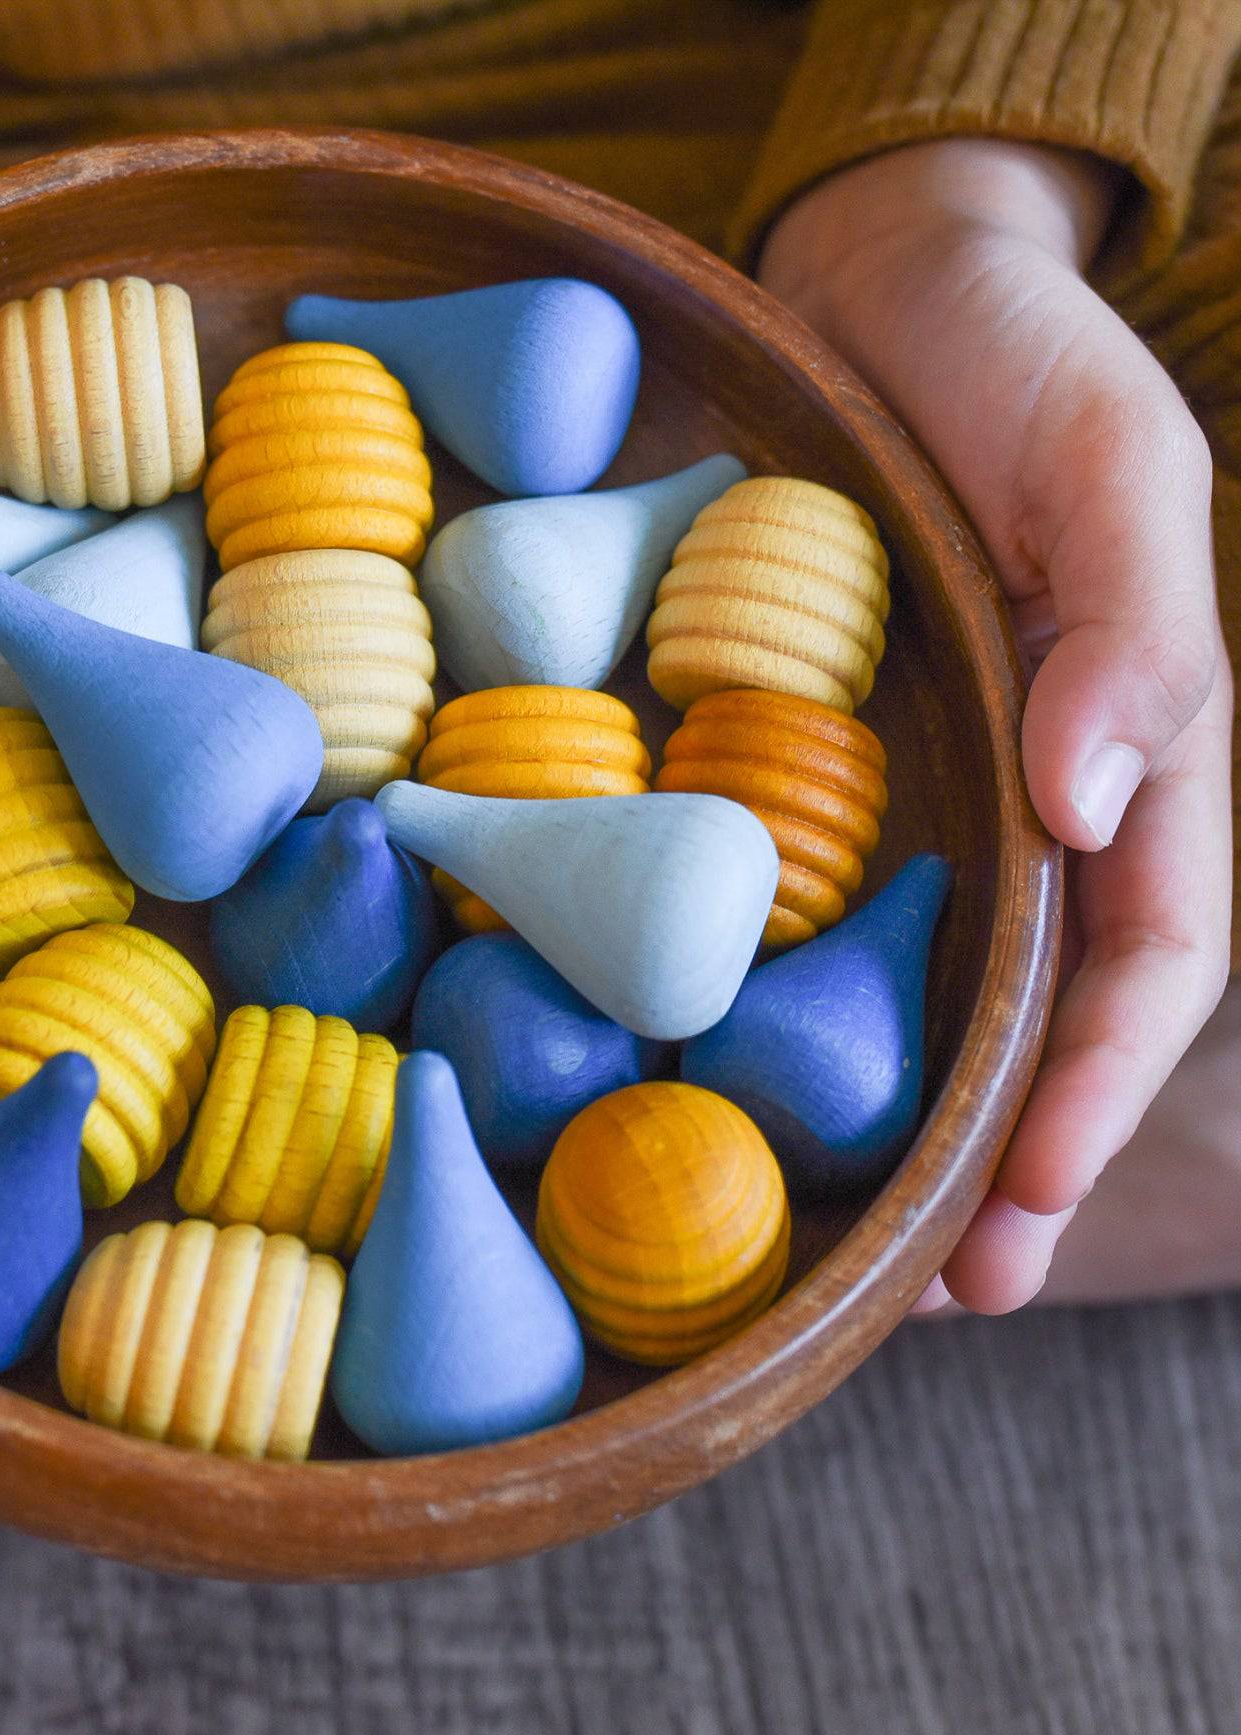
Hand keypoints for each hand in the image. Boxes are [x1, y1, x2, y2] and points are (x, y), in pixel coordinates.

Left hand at [760, 141, 1232, 1312]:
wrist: (885, 295)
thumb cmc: (1015, 369)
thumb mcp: (1107, 467)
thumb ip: (1130, 628)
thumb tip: (1101, 797)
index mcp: (1138, 758)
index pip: (1148, 962)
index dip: (1097, 1089)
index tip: (1025, 1202)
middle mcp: (1036, 803)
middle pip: (1041, 1015)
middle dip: (1006, 1160)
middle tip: (935, 1295)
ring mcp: (926, 790)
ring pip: (932, 986)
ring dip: (903, 1117)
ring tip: (847, 1246)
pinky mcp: (815, 760)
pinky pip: (814, 901)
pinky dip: (796, 999)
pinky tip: (729, 1072)